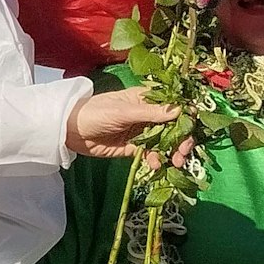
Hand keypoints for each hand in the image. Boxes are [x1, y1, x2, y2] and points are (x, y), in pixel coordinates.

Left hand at [65, 87, 179, 158]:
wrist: (69, 131)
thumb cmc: (94, 112)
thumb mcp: (123, 111)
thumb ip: (150, 113)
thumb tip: (180, 111)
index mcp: (146, 99)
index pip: (173, 105)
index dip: (186, 115)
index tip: (194, 127)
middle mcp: (148, 115)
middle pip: (174, 126)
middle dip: (182, 139)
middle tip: (185, 151)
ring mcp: (142, 131)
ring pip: (165, 142)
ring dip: (173, 152)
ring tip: (176, 162)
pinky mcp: (134, 147)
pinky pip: (152, 154)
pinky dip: (157, 159)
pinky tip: (156, 164)